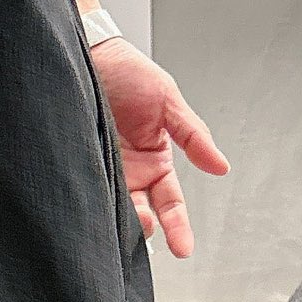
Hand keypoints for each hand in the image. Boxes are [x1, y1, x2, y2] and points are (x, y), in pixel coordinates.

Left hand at [90, 38, 228, 256]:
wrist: (89, 53)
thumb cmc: (130, 73)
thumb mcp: (169, 102)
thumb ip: (193, 136)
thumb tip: (221, 167)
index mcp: (156, 164)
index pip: (171, 205)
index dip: (178, 227)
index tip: (183, 248)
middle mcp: (132, 176)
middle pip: (142, 216)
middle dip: (144, 227)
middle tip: (142, 226)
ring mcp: (105, 174)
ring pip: (115, 211)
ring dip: (119, 221)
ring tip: (121, 220)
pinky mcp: (80, 168)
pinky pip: (89, 194)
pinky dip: (93, 206)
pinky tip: (95, 211)